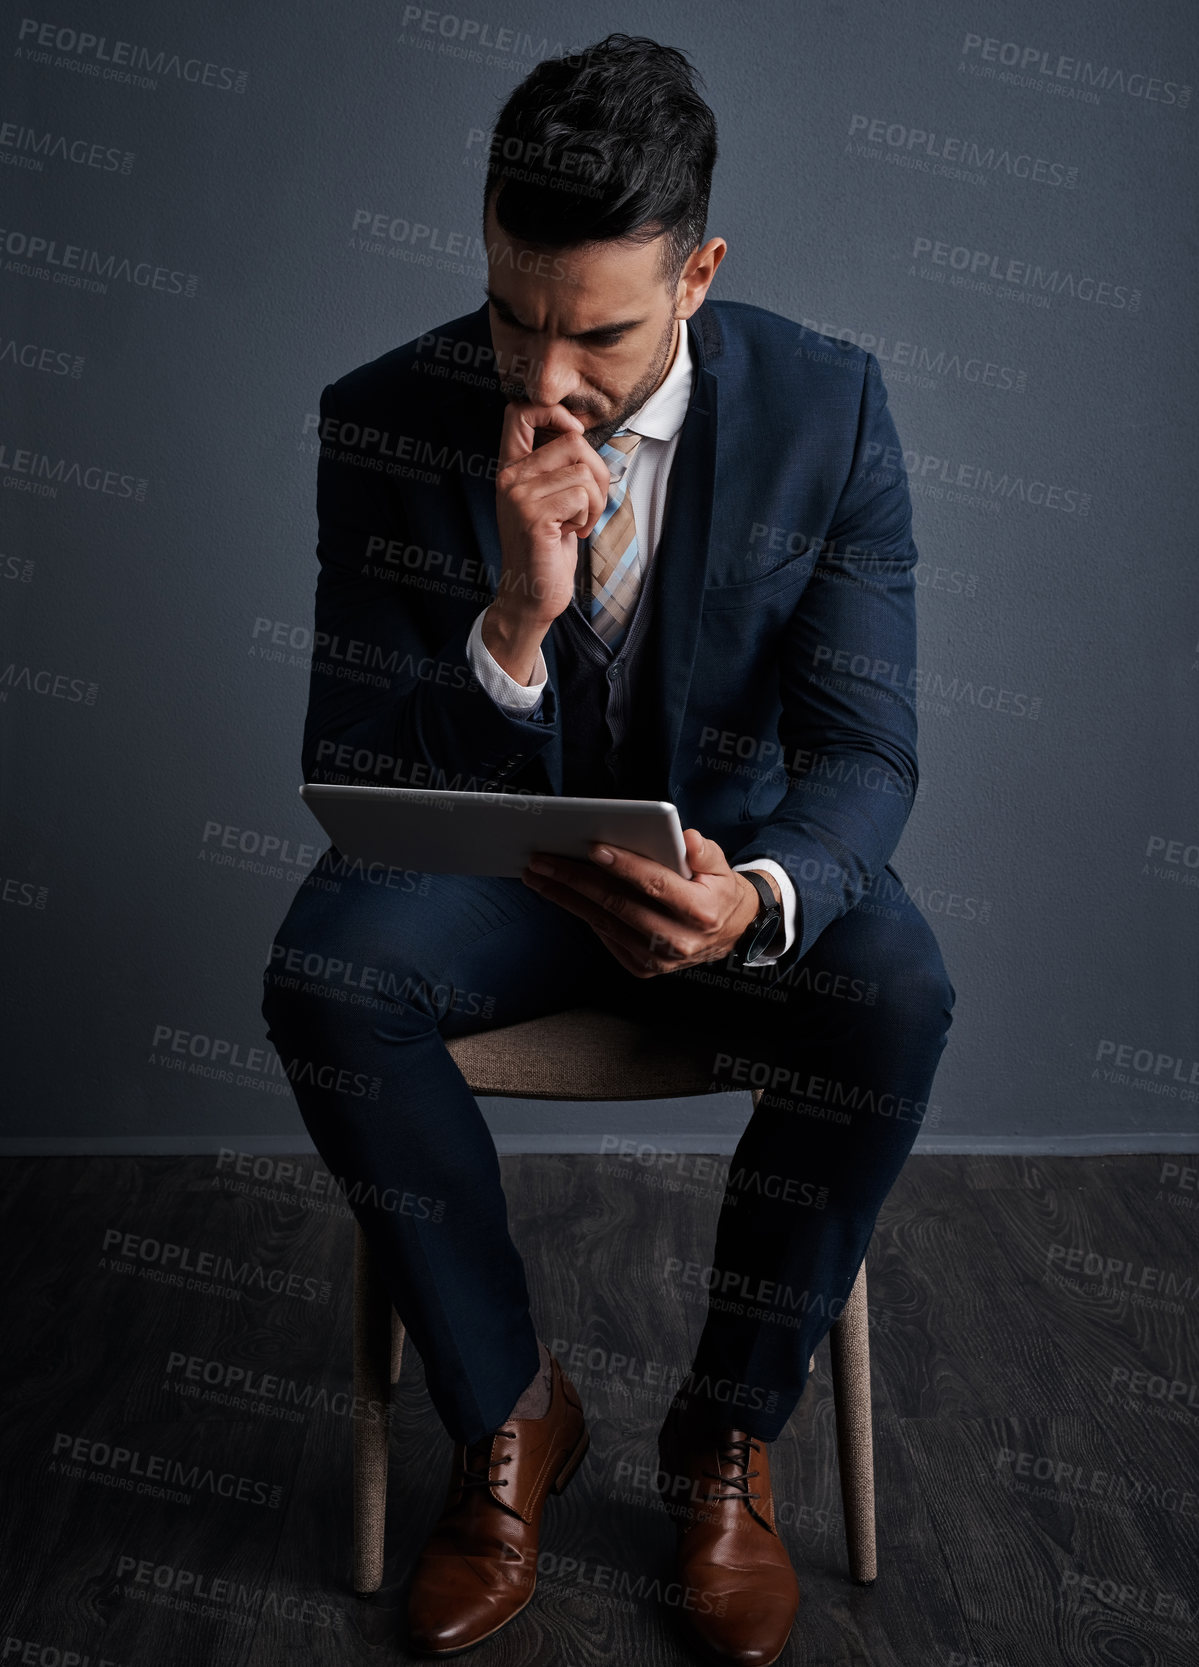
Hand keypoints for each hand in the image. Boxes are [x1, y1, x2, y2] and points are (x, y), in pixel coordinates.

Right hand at [492, 401, 610, 634]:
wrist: (530, 595)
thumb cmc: (546, 547)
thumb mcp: (547, 499)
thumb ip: (556, 466)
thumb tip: (582, 435)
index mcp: (510, 467)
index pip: (520, 410)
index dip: (554, 413)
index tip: (574, 438)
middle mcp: (509, 476)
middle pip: (573, 440)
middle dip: (597, 472)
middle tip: (588, 504)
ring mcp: (519, 496)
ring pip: (584, 470)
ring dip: (595, 501)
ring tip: (578, 522)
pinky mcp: (534, 517)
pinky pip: (583, 496)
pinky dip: (589, 516)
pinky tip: (573, 533)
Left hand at [520, 826, 779, 977]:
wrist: (730, 932)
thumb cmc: (717, 890)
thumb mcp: (721, 865)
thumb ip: (703, 851)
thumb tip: (686, 838)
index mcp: (700, 911)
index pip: (655, 884)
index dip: (623, 865)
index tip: (591, 847)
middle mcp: (678, 940)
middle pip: (618, 905)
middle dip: (575, 880)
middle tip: (542, 860)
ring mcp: (659, 960)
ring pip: (604, 923)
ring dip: (566, 898)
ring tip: (539, 876)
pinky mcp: (644, 969)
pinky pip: (605, 938)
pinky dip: (582, 915)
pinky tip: (562, 895)